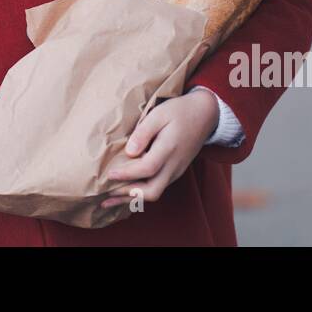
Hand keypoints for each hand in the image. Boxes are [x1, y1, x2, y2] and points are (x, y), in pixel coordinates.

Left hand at [101, 89, 219, 208]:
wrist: (205, 115)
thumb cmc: (179, 111)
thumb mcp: (159, 114)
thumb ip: (144, 132)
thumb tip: (129, 152)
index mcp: (169, 149)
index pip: (147, 169)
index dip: (127, 174)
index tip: (109, 174)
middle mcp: (174, 165)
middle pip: (152, 191)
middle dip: (127, 195)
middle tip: (105, 194)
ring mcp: (176, 170)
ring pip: (155, 193)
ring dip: (132, 198)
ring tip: (109, 200)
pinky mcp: (175, 171)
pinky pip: (158, 187)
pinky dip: (140, 193)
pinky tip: (126, 192)